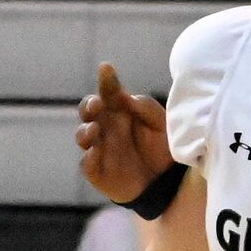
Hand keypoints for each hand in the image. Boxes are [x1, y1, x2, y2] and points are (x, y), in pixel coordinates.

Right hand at [76, 62, 171, 203]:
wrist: (168, 181)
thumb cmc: (161, 147)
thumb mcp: (160, 123)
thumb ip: (144, 106)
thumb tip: (124, 95)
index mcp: (119, 110)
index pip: (108, 92)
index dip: (106, 80)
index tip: (106, 69)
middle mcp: (105, 126)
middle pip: (88, 111)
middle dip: (88, 106)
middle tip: (97, 104)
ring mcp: (99, 148)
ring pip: (82, 136)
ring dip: (85, 131)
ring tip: (95, 129)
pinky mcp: (98, 171)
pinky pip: (86, 164)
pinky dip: (88, 158)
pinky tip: (95, 152)